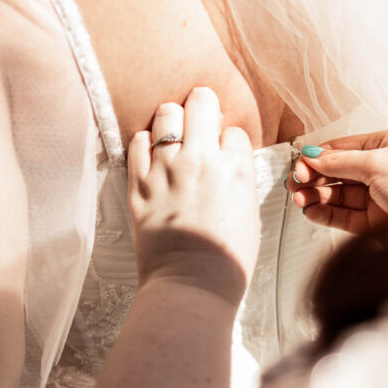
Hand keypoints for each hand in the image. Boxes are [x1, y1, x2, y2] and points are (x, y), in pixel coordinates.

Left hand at [127, 87, 259, 306]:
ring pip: (166, 114)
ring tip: (173, 135)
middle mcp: (201, 161)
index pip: (234, 130)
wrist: (192, 286)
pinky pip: (138, 142)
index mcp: (235, 169)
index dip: (229, 141)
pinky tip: (152, 155)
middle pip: (201, 102)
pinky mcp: (139, 185)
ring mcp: (166, 170)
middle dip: (203, 107)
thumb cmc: (227, 259)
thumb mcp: (249, 213)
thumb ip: (238, 179)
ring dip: (172, 120)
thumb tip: (228, 161)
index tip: (224, 154)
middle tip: (200, 121)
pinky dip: (146, 142)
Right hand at [284, 130, 387, 238]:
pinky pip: (342, 216)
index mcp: (385, 147)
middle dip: (313, 176)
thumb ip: (343, 161)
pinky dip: (324, 213)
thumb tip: (314, 155)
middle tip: (295, 181)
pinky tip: (311, 210)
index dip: (317, 155)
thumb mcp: (381, 163)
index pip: (341, 148)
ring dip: (315, 194)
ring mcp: (377, 198)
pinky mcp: (374, 224)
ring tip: (300, 198)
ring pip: (336, 194)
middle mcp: (380, 171)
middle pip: (336, 171)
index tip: (298, 162)